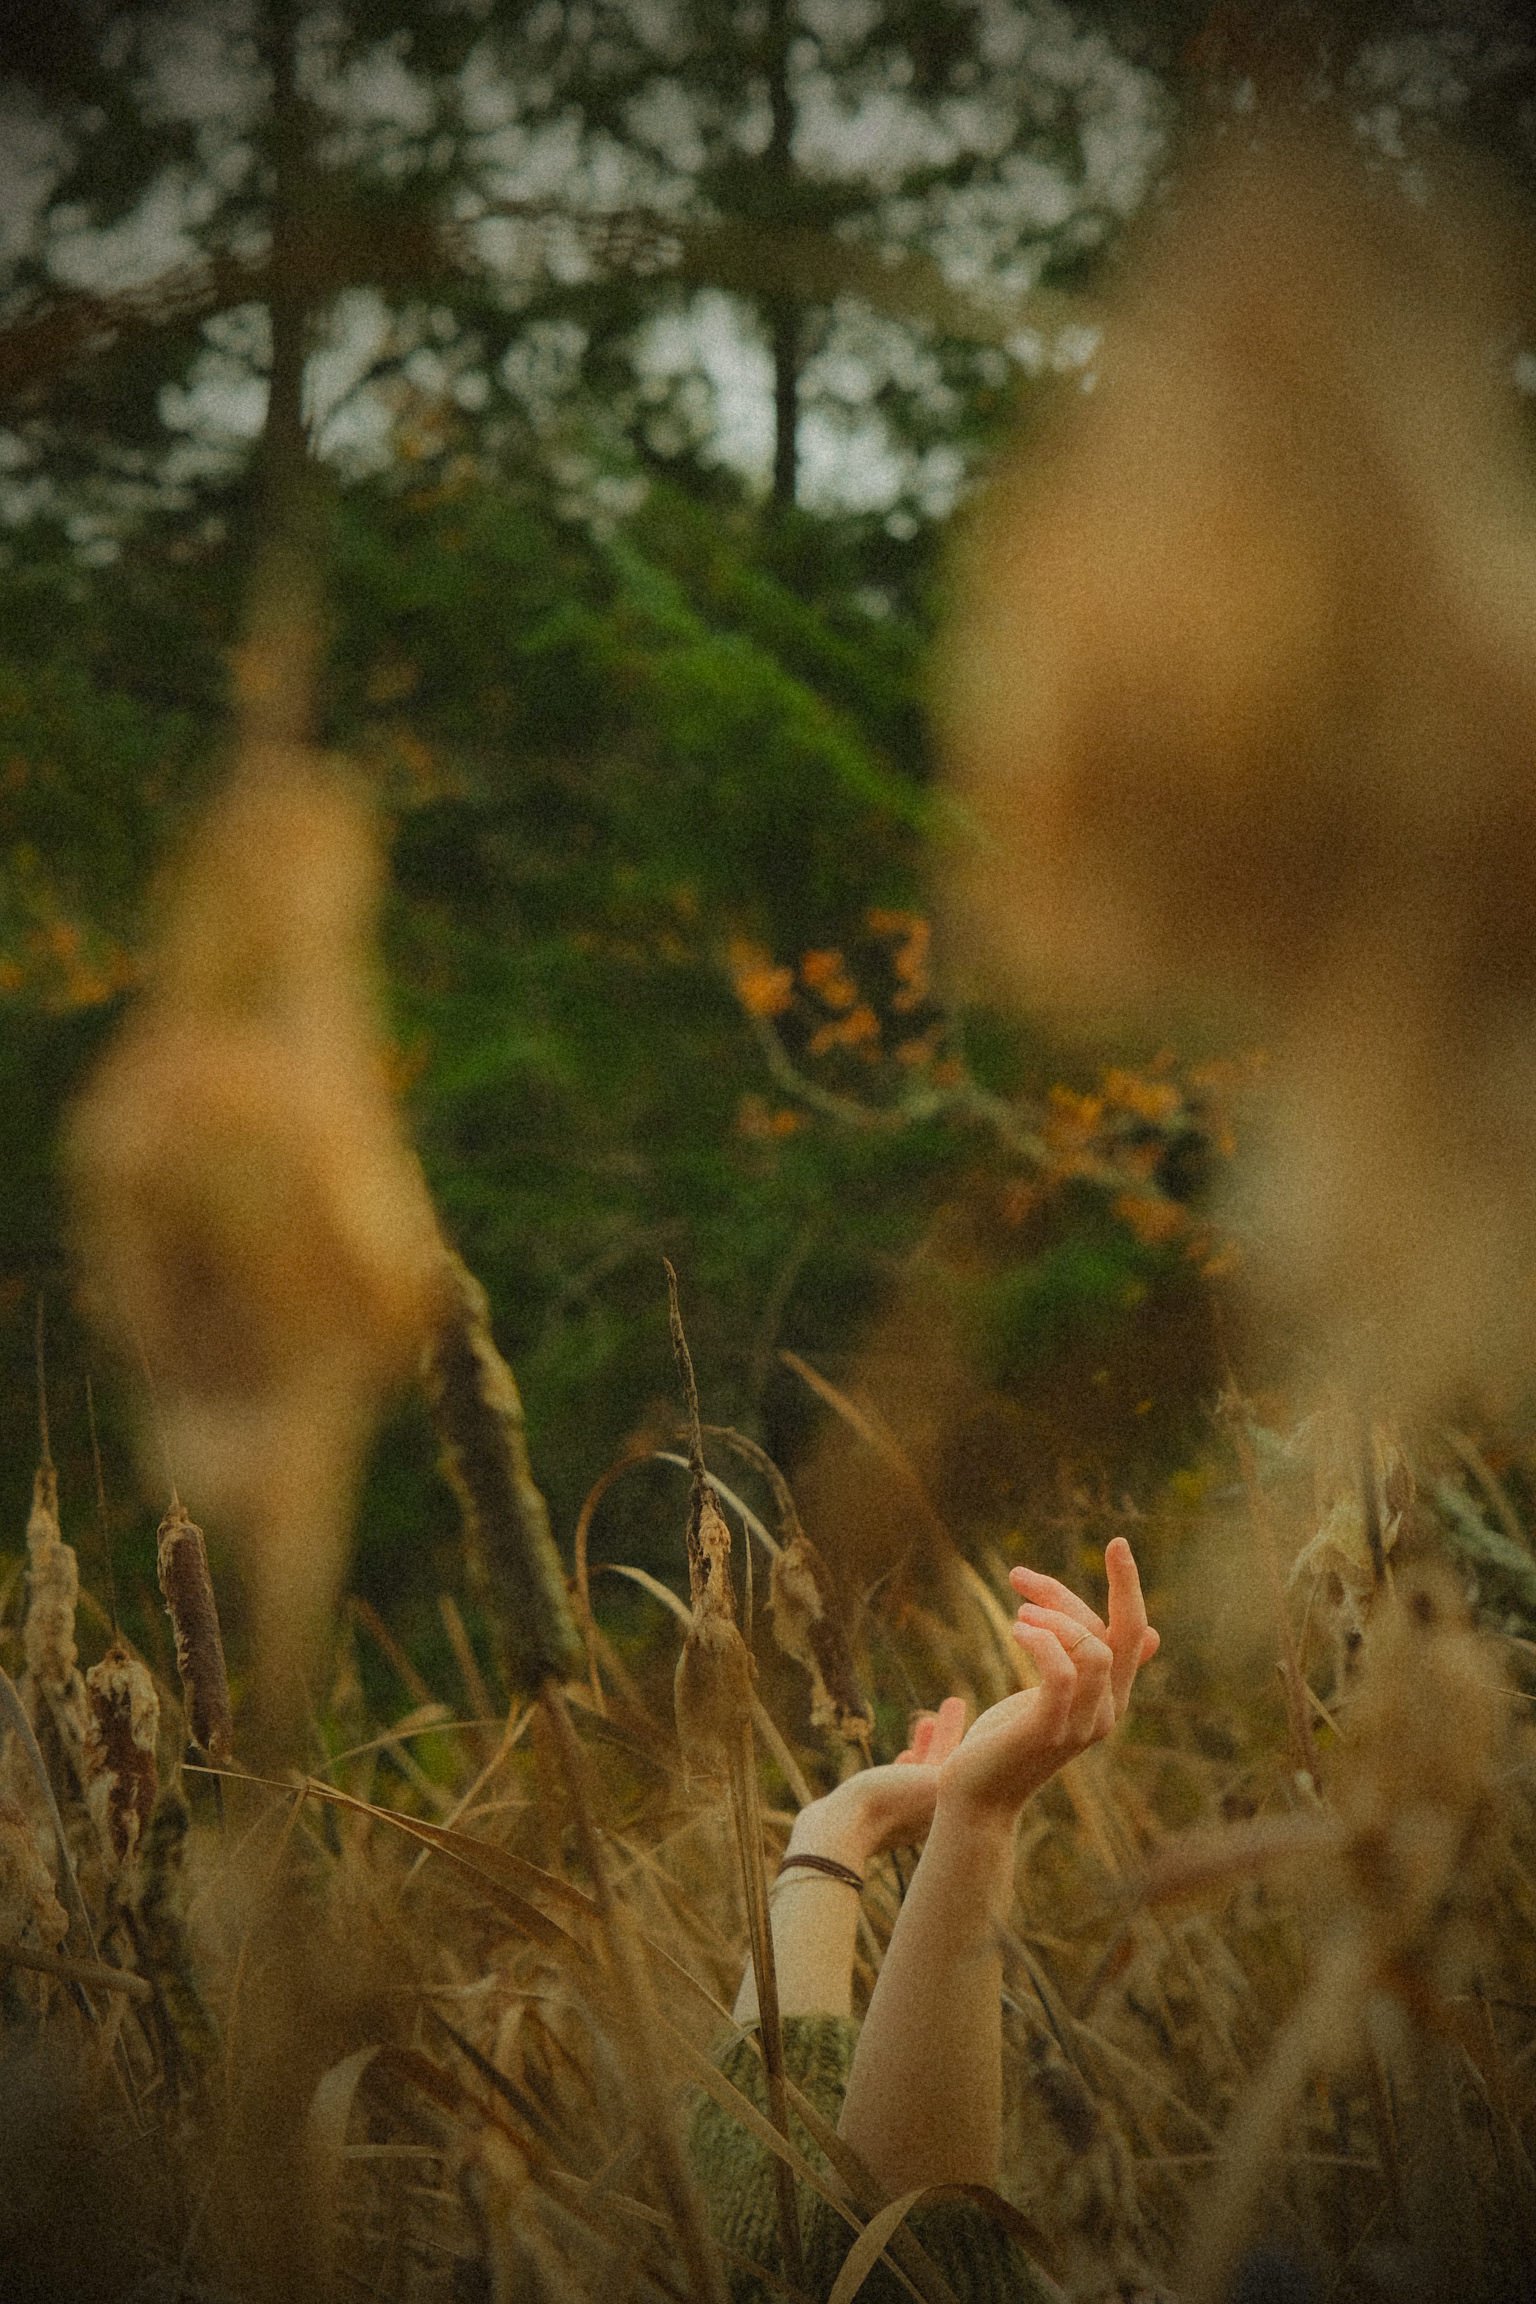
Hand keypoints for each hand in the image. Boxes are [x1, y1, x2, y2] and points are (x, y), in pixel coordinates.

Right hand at [784, 1698, 968, 1872]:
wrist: (841, 1831)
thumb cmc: (888, 1804)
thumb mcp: (931, 1781)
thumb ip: (955, 1763)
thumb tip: (982, 1746)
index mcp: (946, 1807)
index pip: (962, 1762)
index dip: (964, 1733)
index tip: (964, 1706)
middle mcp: (930, 1814)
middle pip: (944, 1764)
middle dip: (948, 1734)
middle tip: (953, 1704)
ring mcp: (906, 1816)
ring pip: (921, 1771)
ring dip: (927, 1744)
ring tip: (926, 1720)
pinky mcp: (881, 1814)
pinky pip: (900, 1784)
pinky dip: (907, 1764)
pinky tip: (905, 1754)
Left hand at [935, 1537, 1159, 1828]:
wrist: (976, 1797)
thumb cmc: (1007, 1742)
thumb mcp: (1052, 1695)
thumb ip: (1087, 1664)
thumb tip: (1155, 1638)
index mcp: (1110, 1699)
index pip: (1134, 1632)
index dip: (1127, 1586)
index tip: (1117, 1543)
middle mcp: (1107, 1713)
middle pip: (1121, 1634)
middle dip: (1097, 1588)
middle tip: (1019, 1576)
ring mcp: (1082, 1725)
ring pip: (1094, 1651)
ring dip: (1055, 1619)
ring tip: (1016, 1612)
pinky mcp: (1049, 1730)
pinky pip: (1061, 1673)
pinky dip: (1041, 1641)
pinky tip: (1015, 1628)